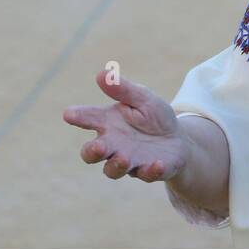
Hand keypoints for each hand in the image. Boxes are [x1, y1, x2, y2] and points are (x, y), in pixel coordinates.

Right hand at [63, 68, 189, 182]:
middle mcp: (114, 145)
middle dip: (92, 151)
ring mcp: (130, 161)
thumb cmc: (153, 117)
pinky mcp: (149, 171)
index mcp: (109, 123)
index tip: (69, 114)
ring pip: (112, 170)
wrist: (178, 140)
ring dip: (117, 165)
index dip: (78, 116)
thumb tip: (102, 74)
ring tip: (124, 157)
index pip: (89, 118)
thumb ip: (123, 89)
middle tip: (99, 146)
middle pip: (91, 153)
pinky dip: (150, 171)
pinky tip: (157, 163)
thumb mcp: (142, 98)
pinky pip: (146, 174)